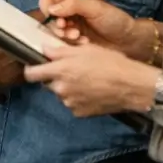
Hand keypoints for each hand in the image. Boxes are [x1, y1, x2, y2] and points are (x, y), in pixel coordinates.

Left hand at [24, 41, 156, 117]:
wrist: (132, 86)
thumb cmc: (110, 63)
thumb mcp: (84, 49)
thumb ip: (59, 51)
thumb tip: (44, 49)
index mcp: (60, 71)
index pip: (31, 74)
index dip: (30, 69)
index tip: (34, 66)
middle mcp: (61, 89)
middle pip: (47, 83)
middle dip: (54, 77)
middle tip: (71, 70)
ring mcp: (70, 103)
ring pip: (61, 93)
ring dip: (67, 88)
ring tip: (86, 80)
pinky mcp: (80, 113)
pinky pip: (72, 104)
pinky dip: (78, 98)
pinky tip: (91, 91)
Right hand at [38, 0, 151, 58]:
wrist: (129, 41)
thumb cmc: (115, 20)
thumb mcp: (95, 8)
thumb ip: (73, 5)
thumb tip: (52, 9)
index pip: (49, 1)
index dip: (49, 9)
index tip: (57, 17)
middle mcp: (68, 12)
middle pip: (50, 18)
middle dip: (58, 25)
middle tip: (68, 30)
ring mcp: (70, 27)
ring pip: (55, 31)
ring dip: (65, 35)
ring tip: (79, 37)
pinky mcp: (73, 42)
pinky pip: (63, 43)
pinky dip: (71, 43)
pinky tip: (84, 43)